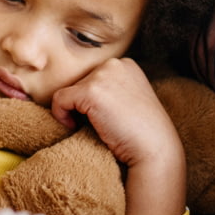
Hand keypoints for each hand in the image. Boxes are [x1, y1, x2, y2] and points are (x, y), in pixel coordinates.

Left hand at [52, 58, 183, 214]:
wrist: (155, 150)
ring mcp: (103, 76)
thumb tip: (78, 95)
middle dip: (83, 104)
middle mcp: (114, 64)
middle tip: (98, 124)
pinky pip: (59, 99)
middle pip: (80, 81)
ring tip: (91, 127)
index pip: (94, 77)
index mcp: (125, 64)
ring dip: (73, 111)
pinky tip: (74, 127)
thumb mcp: (130, 99)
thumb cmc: (142, 133)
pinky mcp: (91, 91)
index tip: (103, 118)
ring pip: (69, 90)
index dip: (93, 100)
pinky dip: (61, 115)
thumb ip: (111, 89)